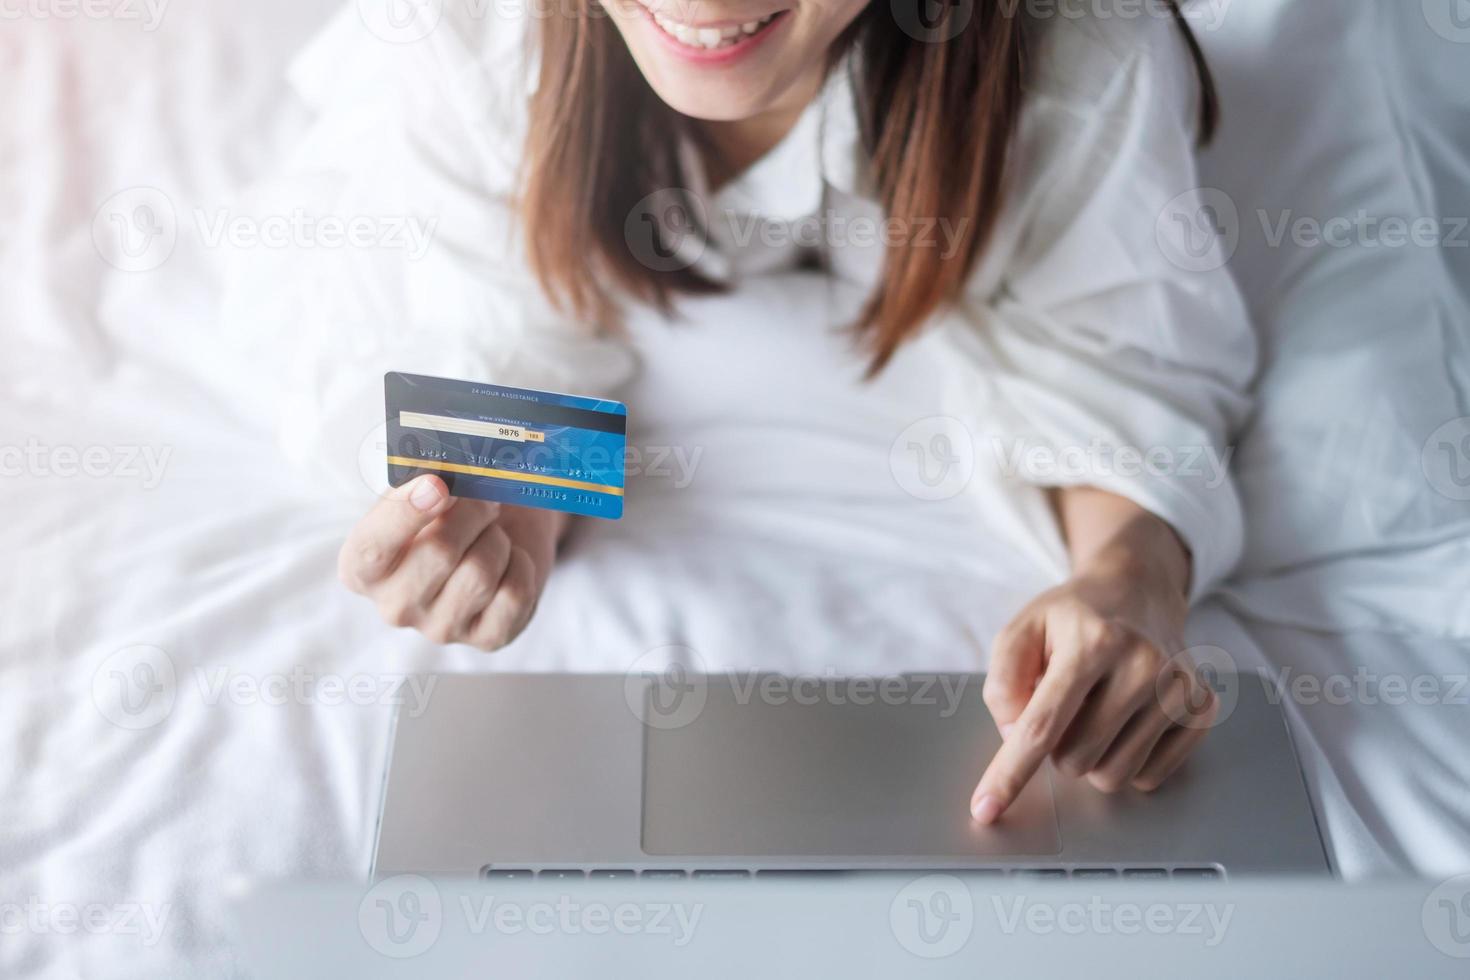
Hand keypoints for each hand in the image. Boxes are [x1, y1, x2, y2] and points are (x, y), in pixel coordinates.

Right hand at [337, 475, 562, 650]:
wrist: (501, 535)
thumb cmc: (453, 512)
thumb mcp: (427, 492)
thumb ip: (422, 484)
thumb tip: (443, 475)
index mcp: (363, 569)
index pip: (372, 549)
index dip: (405, 514)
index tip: (438, 483)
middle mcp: (395, 607)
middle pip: (438, 554)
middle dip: (471, 515)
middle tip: (483, 498)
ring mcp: (441, 628)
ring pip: (479, 574)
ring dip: (496, 540)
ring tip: (493, 533)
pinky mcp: (486, 639)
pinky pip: (514, 594)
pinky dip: (522, 565)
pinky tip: (511, 559)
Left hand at [969, 544, 1215, 823]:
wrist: (1137, 591)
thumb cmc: (1073, 617)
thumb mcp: (1021, 631)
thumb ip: (1002, 684)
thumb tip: (1014, 739)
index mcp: (1093, 642)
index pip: (1043, 725)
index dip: (1010, 773)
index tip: (985, 809)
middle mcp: (1145, 666)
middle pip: (1075, 759)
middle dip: (1056, 745)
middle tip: (1067, 703)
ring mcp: (1180, 690)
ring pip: (1112, 776)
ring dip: (1091, 755)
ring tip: (1097, 708)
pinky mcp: (1203, 711)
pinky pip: (1148, 778)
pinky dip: (1127, 758)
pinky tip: (1129, 717)